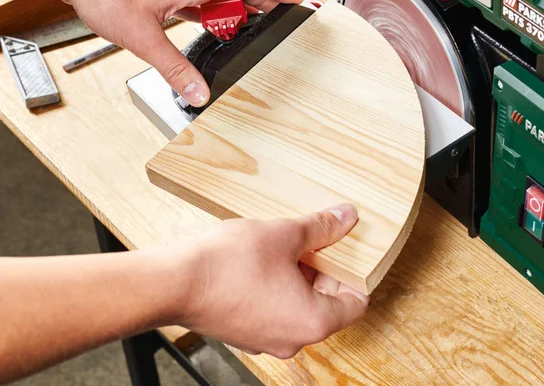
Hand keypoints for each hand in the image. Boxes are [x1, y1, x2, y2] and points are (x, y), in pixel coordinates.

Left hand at [61, 0, 302, 105]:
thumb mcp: (143, 37)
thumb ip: (174, 68)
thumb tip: (199, 92)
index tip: (298, 1)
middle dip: (265, 5)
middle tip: (280, 24)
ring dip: (238, 11)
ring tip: (249, 32)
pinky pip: (201, 3)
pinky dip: (214, 16)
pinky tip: (212, 30)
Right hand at [177, 203, 368, 357]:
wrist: (172, 282)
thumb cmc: (228, 264)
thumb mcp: (286, 234)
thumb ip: (322, 227)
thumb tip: (345, 217)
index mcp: (313, 322)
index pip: (355, 304)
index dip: (357, 273)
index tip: (351, 251)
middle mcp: (292, 340)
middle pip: (327, 305)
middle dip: (326, 269)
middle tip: (319, 239)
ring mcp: (265, 340)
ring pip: (299, 306)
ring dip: (300, 276)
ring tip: (290, 244)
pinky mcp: (244, 333)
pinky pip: (274, 310)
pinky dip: (277, 287)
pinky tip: (265, 259)